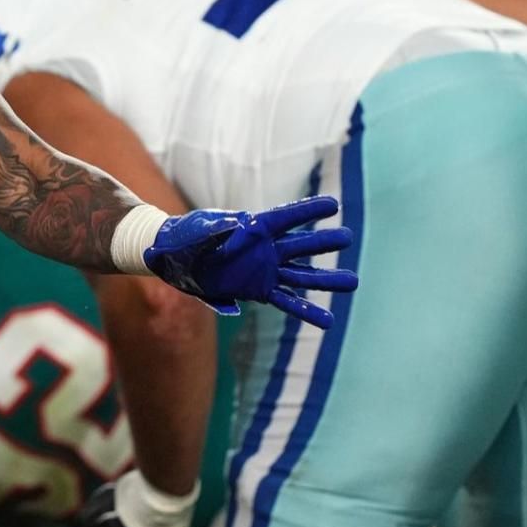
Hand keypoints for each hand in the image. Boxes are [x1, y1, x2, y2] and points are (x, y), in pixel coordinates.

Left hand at [143, 196, 355, 327]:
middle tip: (349, 237)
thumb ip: (218, 233)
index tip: (333, 205)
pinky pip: (286, 300)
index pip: (286, 217)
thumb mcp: (200, 231)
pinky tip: (328, 320)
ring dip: (325, 279)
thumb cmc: (186, 236)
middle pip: (300, 245)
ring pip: (301, 275)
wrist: (174, 256)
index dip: (308, 211)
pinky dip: (306, 310)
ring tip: (353, 281)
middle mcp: (265, 248)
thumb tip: (234, 232)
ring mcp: (264, 270)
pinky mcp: (258, 289)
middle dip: (323, 242)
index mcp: (253, 227)